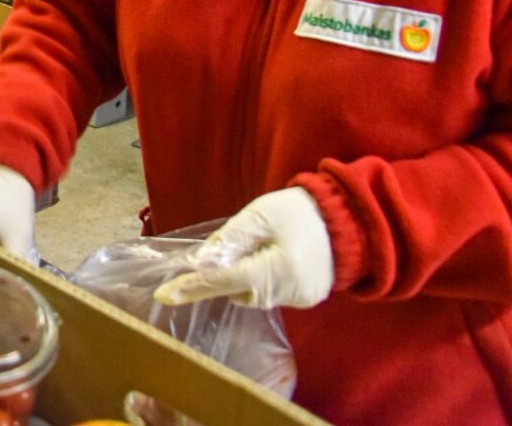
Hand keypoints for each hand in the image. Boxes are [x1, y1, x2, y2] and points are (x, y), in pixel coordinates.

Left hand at [153, 187, 333, 308]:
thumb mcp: (259, 215)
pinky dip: (266, 277)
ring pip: (253, 293)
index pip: (222, 283)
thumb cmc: (300, 211)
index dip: (192, 287)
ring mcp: (300, 299)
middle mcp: (287, 293)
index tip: (163, 295)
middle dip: (229, 272)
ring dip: (248, 274)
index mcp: (274, 271)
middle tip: (244, 242)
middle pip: (237, 290)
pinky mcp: (308, 298)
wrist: (348, 218)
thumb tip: (200, 261)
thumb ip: (228, 239)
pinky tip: (280, 255)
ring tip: (268, 245)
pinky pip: (272, 292)